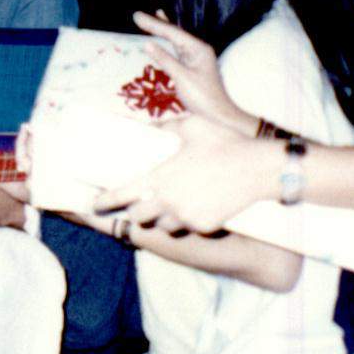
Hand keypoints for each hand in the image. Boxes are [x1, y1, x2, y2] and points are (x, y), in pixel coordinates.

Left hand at [96, 113, 275, 233]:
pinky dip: (185, 223)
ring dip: (160, 219)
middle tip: (139, 204)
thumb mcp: (191, 125)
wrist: (259, 168)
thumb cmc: (224, 143)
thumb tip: (152, 126)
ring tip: (166, 208)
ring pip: (162, 226)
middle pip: (138, 217)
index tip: (93, 203)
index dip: (103, 201)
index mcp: (159, 177)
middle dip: (136, 211)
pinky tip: (192, 212)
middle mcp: (168, 201)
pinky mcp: (204, 226)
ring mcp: (186, 217)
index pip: (120, 194)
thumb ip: (166, 126)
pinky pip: (187, 228)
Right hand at [132, 12, 255, 134]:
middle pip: (174, 33)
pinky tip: (161, 39)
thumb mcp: (182, 77)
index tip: (136, 17)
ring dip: (161, 31)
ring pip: (175, 41)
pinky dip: (166, 44)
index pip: (172, 32)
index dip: (154, 24)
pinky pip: (175, 51)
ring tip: (150, 19)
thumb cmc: (202, 97)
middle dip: (156, 24)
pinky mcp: (191, 67)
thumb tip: (148, 44)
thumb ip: (165, 59)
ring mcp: (195, 58)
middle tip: (137, 16)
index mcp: (198, 49)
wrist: (218, 115)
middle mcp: (197, 50)